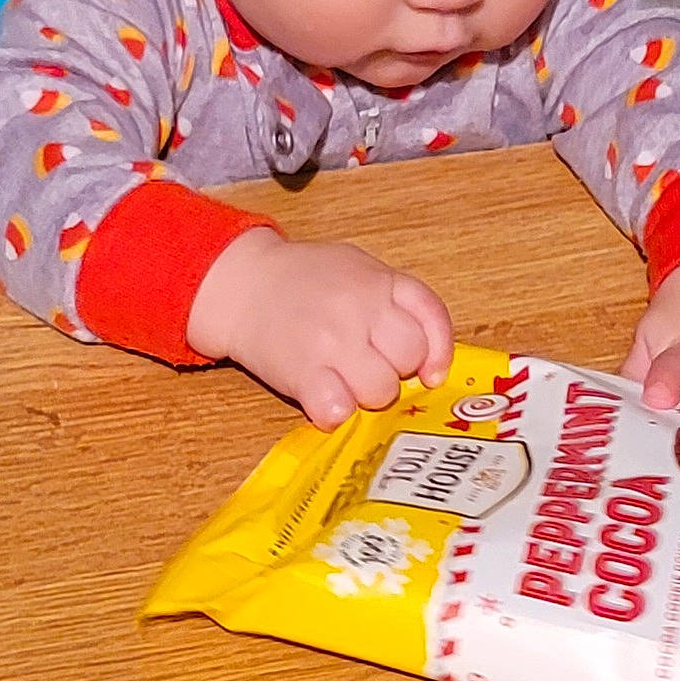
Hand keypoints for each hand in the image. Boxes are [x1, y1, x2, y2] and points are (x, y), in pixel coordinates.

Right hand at [187, 229, 453, 428]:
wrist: (241, 284)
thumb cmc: (302, 280)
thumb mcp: (355, 268)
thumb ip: (392, 298)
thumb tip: (427, 354)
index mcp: (378, 280)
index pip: (431, 316)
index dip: (438, 350)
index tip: (430, 372)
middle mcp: (360, 307)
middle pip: (409, 358)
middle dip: (396, 370)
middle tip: (369, 366)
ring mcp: (332, 340)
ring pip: (381, 391)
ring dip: (366, 395)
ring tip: (343, 381)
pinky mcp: (302, 372)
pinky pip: (338, 409)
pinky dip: (335, 412)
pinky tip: (324, 399)